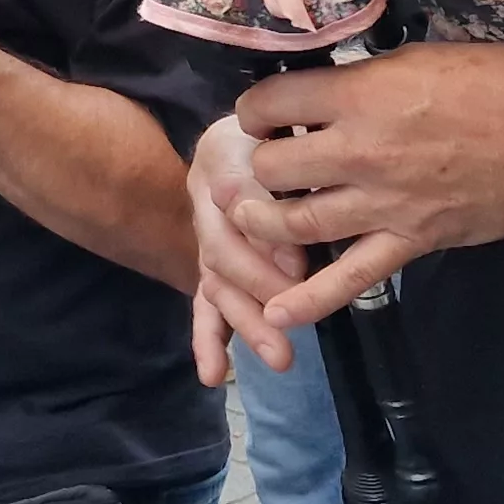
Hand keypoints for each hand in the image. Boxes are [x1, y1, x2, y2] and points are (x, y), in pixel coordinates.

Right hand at [188, 116, 309, 383]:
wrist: (250, 129)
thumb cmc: (272, 132)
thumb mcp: (271, 135)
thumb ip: (271, 189)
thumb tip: (288, 260)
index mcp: (219, 166)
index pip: (234, 213)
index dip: (262, 246)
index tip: (298, 273)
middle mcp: (207, 208)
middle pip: (223, 258)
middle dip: (257, 298)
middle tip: (289, 335)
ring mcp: (209, 240)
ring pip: (219, 287)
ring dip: (245, 326)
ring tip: (279, 358)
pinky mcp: (215, 268)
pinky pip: (206, 305)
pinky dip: (208, 340)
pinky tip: (212, 375)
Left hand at [217, 45, 503, 330]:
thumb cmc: (495, 84)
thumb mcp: (418, 59)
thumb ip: (364, 79)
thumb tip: (326, 88)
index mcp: (360, 96)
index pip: (272, 103)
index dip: (255, 107)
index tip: (262, 113)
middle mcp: (360, 152)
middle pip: (272, 168)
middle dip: (258, 164)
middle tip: (266, 162)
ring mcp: (382, 204)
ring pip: (294, 224)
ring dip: (263, 222)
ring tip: (251, 216)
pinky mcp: (407, 242)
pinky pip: (349, 279)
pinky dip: (309, 300)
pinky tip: (275, 312)